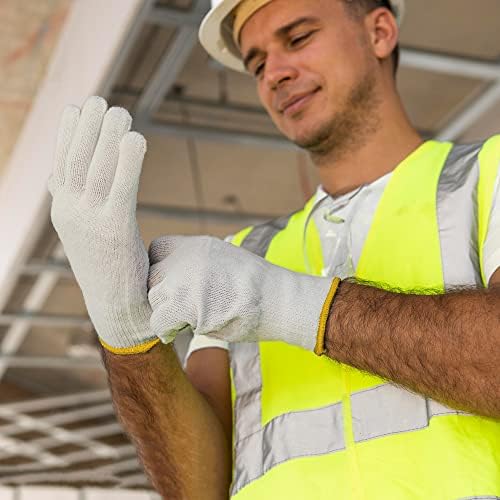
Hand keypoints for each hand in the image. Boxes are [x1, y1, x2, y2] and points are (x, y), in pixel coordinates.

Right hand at [48, 96, 158, 353]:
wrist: (118, 309)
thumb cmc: (109, 267)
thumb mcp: (86, 230)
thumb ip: (79, 202)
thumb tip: (66, 175)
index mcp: (63, 211)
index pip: (63, 163)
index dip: (70, 133)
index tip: (79, 107)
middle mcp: (71, 213)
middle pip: (78, 160)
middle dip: (88, 128)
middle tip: (102, 101)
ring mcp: (90, 222)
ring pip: (97, 170)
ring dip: (107, 136)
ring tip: (120, 111)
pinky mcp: (115, 232)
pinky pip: (121, 188)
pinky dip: (127, 162)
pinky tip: (136, 138)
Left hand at [148, 235, 333, 350]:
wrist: (278, 300)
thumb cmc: (257, 288)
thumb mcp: (225, 261)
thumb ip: (197, 264)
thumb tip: (175, 279)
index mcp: (196, 245)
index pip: (156, 250)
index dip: (160, 269)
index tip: (170, 284)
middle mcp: (186, 258)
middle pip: (152, 277)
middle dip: (162, 294)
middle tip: (179, 307)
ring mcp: (185, 280)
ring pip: (153, 299)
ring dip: (166, 312)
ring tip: (187, 319)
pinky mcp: (187, 306)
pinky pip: (159, 321)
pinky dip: (167, 330)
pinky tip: (181, 331)